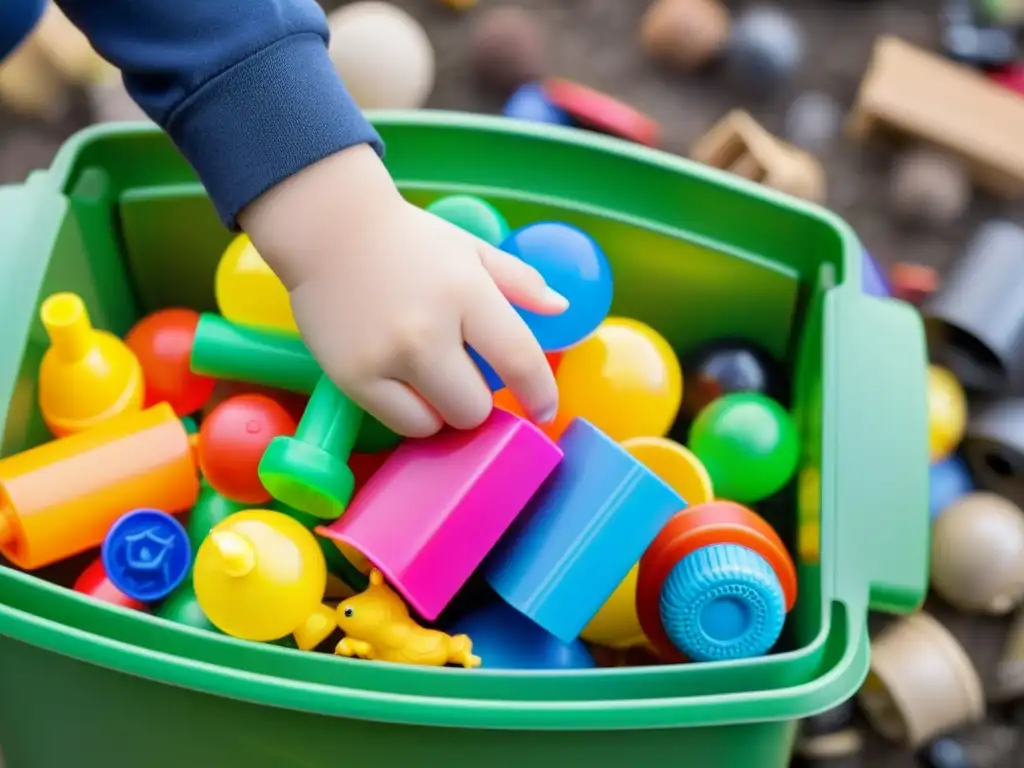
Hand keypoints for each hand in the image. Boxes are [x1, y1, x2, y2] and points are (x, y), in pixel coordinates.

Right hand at [239, 144, 566, 437]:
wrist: (326, 227)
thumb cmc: (406, 240)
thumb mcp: (470, 249)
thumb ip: (519, 280)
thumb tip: (561, 309)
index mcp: (466, 294)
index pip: (519, 359)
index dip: (540, 393)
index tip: (545, 409)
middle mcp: (427, 332)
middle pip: (475, 408)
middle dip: (478, 398)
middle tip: (464, 373)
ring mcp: (386, 359)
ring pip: (438, 423)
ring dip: (442, 408)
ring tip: (429, 375)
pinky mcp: (352, 378)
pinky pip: (400, 423)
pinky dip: (409, 411)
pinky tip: (402, 380)